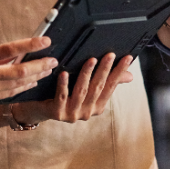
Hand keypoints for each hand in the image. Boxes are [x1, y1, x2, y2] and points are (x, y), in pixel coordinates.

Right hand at [0, 37, 56, 106]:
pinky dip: (21, 87)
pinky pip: (8, 92)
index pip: (11, 50)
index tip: (46, 40)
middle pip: (20, 72)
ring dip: (35, 77)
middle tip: (54, 60)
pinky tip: (31, 82)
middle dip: (40, 66)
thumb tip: (9, 54)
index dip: (31, 45)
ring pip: (17, 85)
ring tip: (47, 70)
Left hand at [16, 53, 134, 124]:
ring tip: (91, 60)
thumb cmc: (66, 96)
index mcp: (97, 106)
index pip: (111, 86)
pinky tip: (64, 73)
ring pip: (82, 91)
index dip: (119, 72)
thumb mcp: (87, 90)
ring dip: (87, 75)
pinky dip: (63, 85)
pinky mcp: (57, 113)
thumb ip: (107, 83)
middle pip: (98, 88)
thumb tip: (130, 76)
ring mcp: (72, 114)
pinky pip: (61, 97)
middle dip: (105, 70)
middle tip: (110, 55)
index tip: (127, 58)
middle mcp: (87, 112)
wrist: (39, 109)